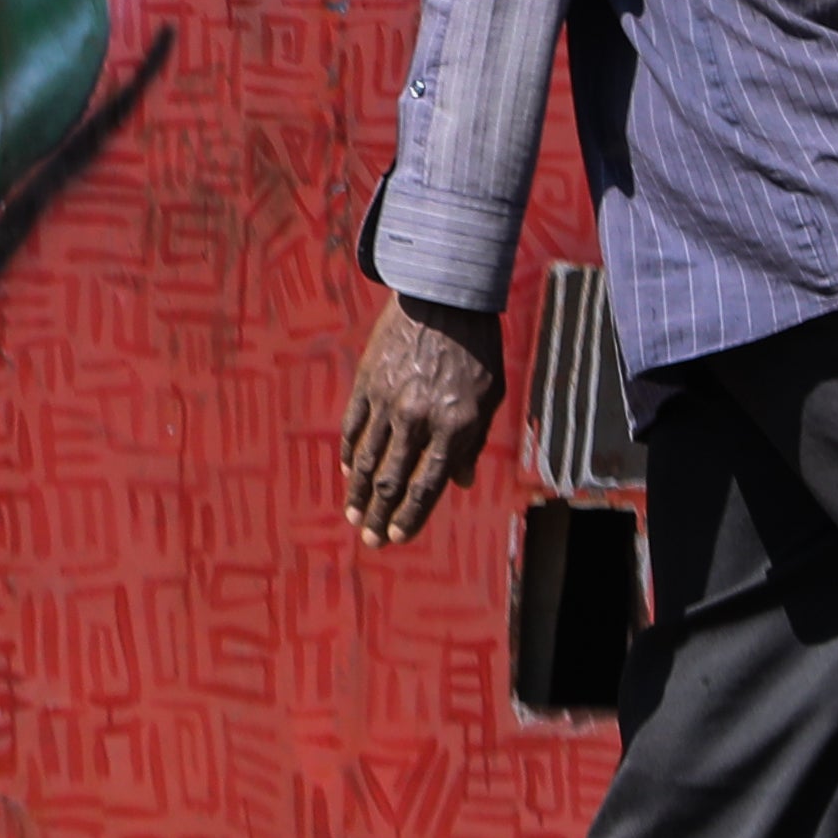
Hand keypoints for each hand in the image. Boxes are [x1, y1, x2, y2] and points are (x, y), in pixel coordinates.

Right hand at [341, 294, 503, 544]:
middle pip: (392, 480)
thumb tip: (460, 483)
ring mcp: (389, 400)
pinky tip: (348, 472)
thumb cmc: (476, 348)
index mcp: (454, 425)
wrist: (443, 296)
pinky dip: (350, 453)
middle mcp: (418, 418)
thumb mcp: (490, 397)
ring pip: (367, 458)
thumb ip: (473, 442)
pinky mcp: (368, 382)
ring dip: (357, 492)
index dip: (411, 516)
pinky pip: (354, 426)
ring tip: (351, 516)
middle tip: (369, 541)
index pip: (428, 485)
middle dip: (378, 515)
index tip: (397, 537)